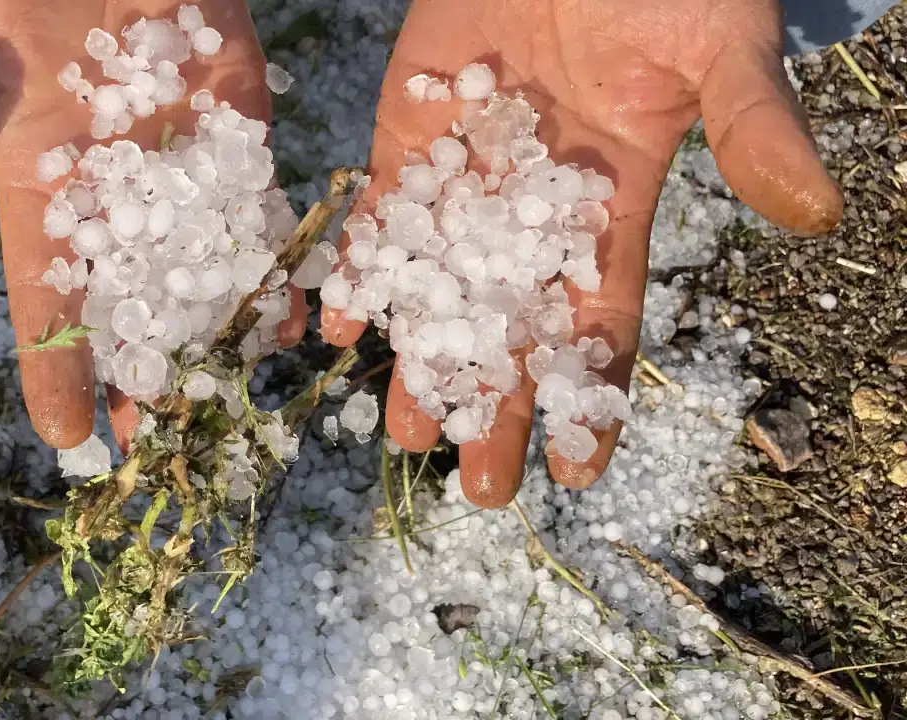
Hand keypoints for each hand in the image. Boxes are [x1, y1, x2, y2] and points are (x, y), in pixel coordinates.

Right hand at [0, 0, 303, 450]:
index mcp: (35, 180)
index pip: (42, 294)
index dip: (53, 365)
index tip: (68, 440)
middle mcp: (111, 183)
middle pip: (132, 298)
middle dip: (149, 372)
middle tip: (174, 448)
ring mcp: (176, 150)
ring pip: (203, 259)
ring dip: (221, 328)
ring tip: (241, 396)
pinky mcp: (232, 108)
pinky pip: (257, 192)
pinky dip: (272, 249)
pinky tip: (291, 307)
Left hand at [322, 0, 841, 506]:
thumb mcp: (721, 51)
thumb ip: (755, 128)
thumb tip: (819, 215)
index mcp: (615, 203)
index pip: (607, 319)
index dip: (596, 393)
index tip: (582, 471)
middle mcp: (536, 207)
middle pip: (515, 324)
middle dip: (500, 403)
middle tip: (480, 486)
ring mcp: (468, 176)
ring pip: (441, 286)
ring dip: (424, 357)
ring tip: (403, 431)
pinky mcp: (410, 135)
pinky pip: (381, 216)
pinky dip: (361, 267)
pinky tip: (341, 327)